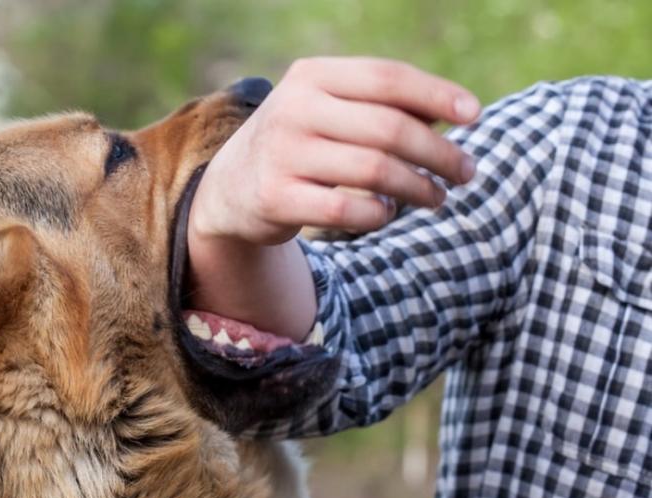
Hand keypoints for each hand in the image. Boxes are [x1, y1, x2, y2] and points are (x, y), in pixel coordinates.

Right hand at [187, 58, 480, 339]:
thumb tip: (456, 114)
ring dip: (419, 188)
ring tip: (437, 198)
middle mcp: (293, 109)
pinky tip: (387, 213)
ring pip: (375, 171)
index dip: (437, 94)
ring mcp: (282, 154)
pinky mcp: (276, 198)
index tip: (475, 116)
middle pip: (389, 128)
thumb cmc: (301, 143)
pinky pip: (349, 210)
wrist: (230, 187)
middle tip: (466, 172)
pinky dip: (379, 214)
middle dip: (439, 153)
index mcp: (312, 76)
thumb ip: (383, 106)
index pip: (387, 78)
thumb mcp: (330, 110)